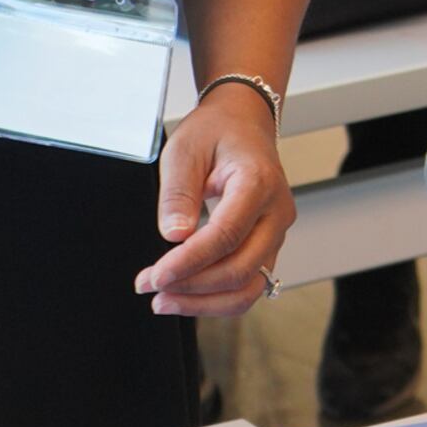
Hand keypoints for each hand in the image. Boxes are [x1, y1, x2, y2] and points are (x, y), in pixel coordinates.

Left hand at [136, 84, 295, 317]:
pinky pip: (249, 283)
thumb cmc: (216, 132)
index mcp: (258, 183)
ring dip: (206, 302)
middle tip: (150, 287)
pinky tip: (185, 295)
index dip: (189, 262)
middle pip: (242, 269)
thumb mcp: (185, 149)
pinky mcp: (267, 245)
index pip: (226, 235)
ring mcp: (276, 232)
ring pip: (250, 286)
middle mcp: (276, 212)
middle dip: (192, 287)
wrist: (244, 123)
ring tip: (164, 300)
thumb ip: (178, 193)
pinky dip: (217, 297)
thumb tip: (174, 236)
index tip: (155, 275)